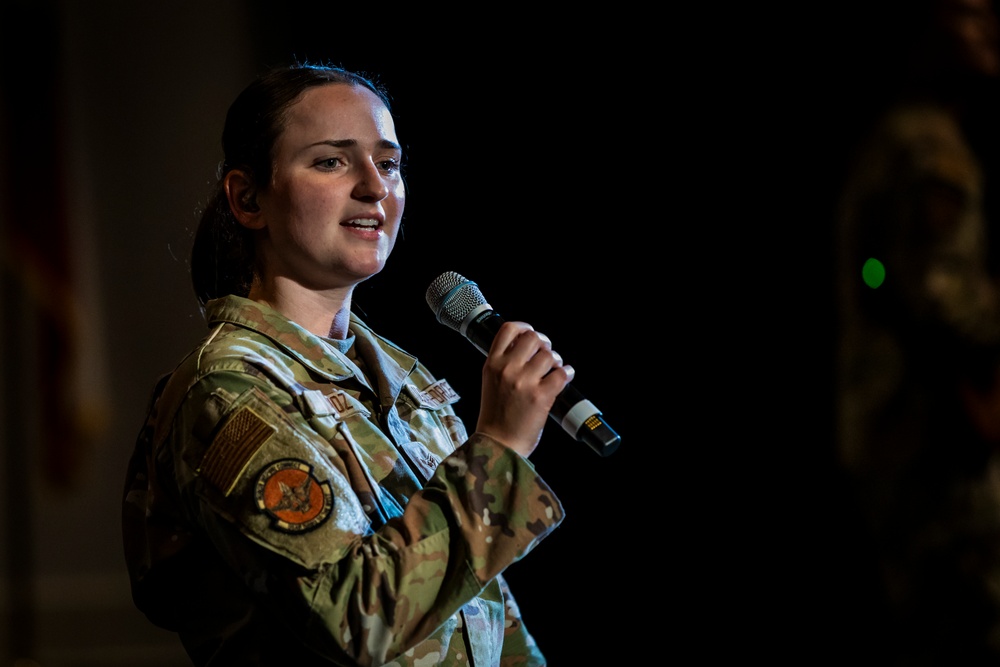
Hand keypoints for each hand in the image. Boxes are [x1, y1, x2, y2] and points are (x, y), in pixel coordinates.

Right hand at [475, 321, 573, 457]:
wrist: (498, 444)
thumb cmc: (495, 417)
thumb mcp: (490, 382)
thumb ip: (503, 363)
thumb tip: (527, 348)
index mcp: (492, 364)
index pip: (508, 330)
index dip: (524, 327)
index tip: (530, 333)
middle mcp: (507, 369)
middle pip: (533, 338)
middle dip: (544, 344)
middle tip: (546, 353)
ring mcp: (524, 382)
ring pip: (549, 355)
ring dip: (556, 361)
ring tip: (554, 370)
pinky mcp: (541, 396)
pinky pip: (561, 374)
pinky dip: (566, 373)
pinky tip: (564, 378)